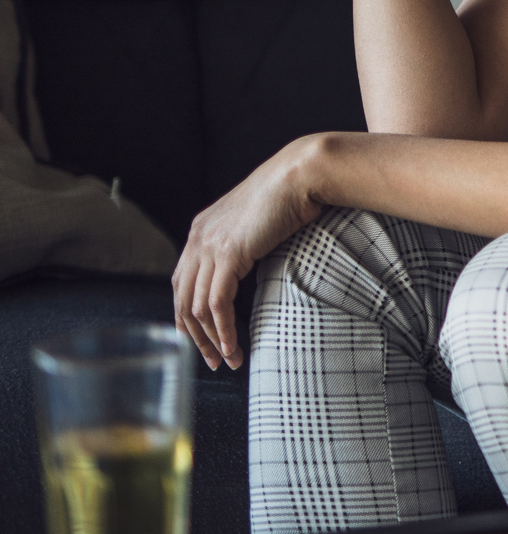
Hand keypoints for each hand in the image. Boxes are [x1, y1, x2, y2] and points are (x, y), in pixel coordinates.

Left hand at [171, 136, 328, 368]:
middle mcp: (197, 239)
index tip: (204, 339)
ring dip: (211, 339)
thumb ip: (243, 244)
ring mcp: (209, 246)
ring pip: (196, 307)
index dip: (188, 316)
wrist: (301, 174)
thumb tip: (248, 268)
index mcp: (200, 231)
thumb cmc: (290, 194)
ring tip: (227, 359)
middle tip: (213, 359)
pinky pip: (217, 304)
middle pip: (182, 300)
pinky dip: (224, 330)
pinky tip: (234, 346)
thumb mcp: (255, 222)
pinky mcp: (228, 254)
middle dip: (195, 336)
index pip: (181, 284)